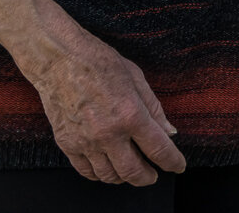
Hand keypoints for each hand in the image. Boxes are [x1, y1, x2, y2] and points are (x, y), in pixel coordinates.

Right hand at [26, 28, 185, 184]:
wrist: (60, 60)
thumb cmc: (99, 62)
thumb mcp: (136, 78)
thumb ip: (154, 109)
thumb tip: (169, 132)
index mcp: (130, 114)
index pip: (159, 149)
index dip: (172, 162)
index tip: (178, 166)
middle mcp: (108, 133)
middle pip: (133, 172)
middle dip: (148, 178)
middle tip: (153, 175)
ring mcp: (86, 141)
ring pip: (109, 176)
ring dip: (124, 178)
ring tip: (131, 171)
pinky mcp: (67, 144)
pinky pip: (86, 171)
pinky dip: (100, 175)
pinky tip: (107, 168)